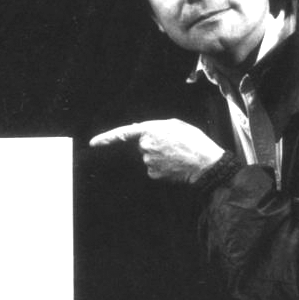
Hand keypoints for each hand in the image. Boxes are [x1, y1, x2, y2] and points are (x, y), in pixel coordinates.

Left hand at [90, 119, 223, 183]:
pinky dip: (162, 167)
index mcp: (149, 130)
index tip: (92, 143)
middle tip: (171, 147)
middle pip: (141, 146)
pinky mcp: (153, 174)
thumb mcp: (175, 125)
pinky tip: (174, 165)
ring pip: (148, 158)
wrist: (206, 162)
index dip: (105, 138)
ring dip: (158, 157)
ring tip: (176, 155)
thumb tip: (139, 131)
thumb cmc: (193, 141)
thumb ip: (155, 127)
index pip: (122, 133)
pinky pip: (153, 169)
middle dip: (152, 146)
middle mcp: (145, 146)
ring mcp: (148, 162)